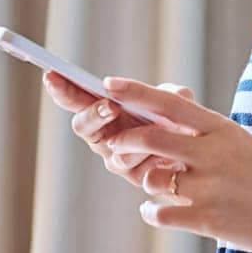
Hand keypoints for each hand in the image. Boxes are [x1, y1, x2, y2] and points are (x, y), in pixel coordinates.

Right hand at [41, 69, 195, 191]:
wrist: (199, 156)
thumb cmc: (179, 123)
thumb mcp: (175, 102)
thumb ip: (170, 93)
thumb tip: (168, 92)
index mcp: (105, 110)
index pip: (77, 98)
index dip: (62, 88)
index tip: (52, 75)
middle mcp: (104, 135)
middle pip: (82, 126)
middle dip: (93, 114)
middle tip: (110, 106)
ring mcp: (117, 158)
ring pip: (113, 151)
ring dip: (131, 139)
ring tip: (149, 134)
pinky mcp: (135, 177)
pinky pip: (138, 168)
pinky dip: (152, 157)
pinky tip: (165, 155)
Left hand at [97, 76, 251, 252]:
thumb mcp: (236, 141)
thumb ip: (200, 132)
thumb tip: (157, 122)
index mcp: (220, 128)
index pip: (170, 102)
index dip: (136, 91)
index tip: (109, 83)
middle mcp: (213, 154)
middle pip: (151, 138)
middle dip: (125, 141)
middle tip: (115, 147)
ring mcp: (211, 188)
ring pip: (151, 178)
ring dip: (144, 181)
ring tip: (154, 185)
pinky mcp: (209, 220)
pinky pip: (160, 213)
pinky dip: (150, 211)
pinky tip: (155, 211)